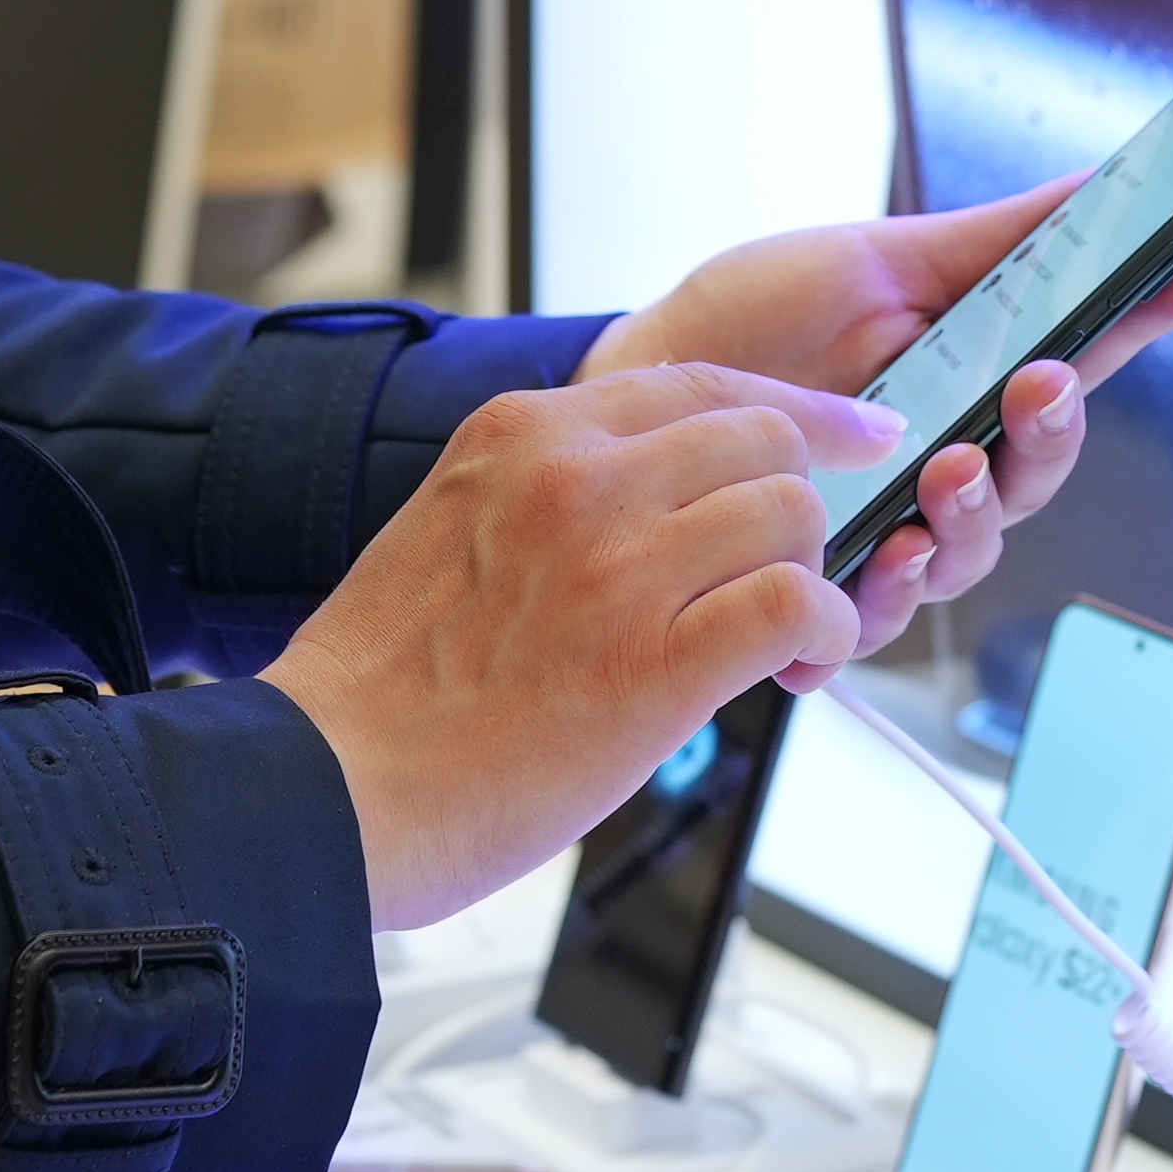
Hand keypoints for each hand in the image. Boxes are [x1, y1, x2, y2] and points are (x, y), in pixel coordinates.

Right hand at [271, 359, 903, 926]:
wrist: (322, 790)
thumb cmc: (382, 688)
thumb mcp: (453, 527)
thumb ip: (548, 492)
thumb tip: (657, 502)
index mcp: (522, 434)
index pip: (698, 381)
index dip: (794, 407)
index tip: (849, 430)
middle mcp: (575, 480)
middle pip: (763, 438)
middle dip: (807, 498)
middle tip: (808, 560)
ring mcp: (617, 567)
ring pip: (791, 512)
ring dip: (812, 574)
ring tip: (787, 634)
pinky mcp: (654, 664)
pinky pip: (792, 605)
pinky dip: (819, 633)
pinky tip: (795, 667)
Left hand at [582, 179, 1172, 670]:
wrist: (643, 377)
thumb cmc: (758, 318)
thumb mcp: (880, 259)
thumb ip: (1003, 240)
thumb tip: (1118, 185)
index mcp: (972, 382)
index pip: (1077, 370)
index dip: (1142, 328)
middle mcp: (944, 464)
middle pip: (1035, 479)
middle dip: (1046, 439)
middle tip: (1031, 391)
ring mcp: (887, 530)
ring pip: (966, 556)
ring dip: (969, 520)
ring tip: (942, 475)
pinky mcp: (821, 589)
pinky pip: (871, 623)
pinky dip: (879, 601)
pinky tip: (874, 561)